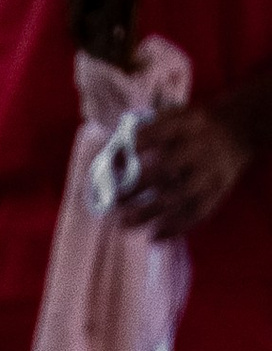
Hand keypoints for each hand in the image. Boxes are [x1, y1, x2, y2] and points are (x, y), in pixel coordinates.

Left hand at [115, 102, 256, 240]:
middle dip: (136, 185)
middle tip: (113, 200)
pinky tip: (153, 236)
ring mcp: (210, 171)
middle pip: (167, 167)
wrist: (238, 130)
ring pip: (178, 196)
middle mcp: (201, 146)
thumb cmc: (193, 128)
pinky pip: (196, 214)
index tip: (118, 158)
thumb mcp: (178, 114)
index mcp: (189, 123)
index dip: (141, 143)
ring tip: (122, 224)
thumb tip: (112, 151)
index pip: (163, 130)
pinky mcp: (216, 191)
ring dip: (148, 213)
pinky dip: (174, 228)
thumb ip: (150, 128)